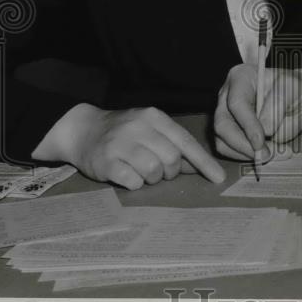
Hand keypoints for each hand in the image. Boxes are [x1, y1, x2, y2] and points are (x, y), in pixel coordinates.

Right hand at [32, 103, 226, 189]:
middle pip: (171, 158)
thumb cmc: (124, 133)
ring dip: (152, 179)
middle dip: (170, 171)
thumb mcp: (150, 130)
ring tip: (142, 172)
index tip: (218, 178)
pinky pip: (133, 182)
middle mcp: (138, 127)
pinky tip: (128, 176)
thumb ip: (173, 145)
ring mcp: (121, 144)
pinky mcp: (106, 162)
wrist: (82, 130)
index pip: (185, 141)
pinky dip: (135, 184)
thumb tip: (201, 166)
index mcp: (154, 117)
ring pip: (153, 171)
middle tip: (160, 171)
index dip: (204, 162)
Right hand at [213, 65, 301, 159]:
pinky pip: (229, 151)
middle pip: (223, 125)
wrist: (299, 99)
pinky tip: (265, 153)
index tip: (260, 141)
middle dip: (243, 144)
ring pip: (222, 141)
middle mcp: (227, 96)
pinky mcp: (230, 133)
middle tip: (265, 154)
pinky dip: (246, 157)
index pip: (237, 102)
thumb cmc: (295, 88)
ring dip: (245, 154)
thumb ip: (279, 103)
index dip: (247, 125)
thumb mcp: (294, 88)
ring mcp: (226, 115)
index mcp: (241, 77)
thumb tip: (265, 128)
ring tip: (270, 153)